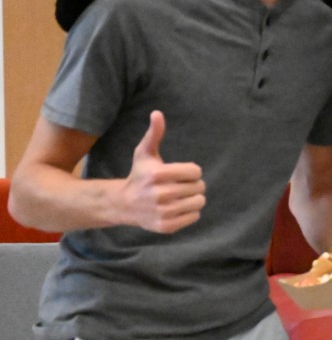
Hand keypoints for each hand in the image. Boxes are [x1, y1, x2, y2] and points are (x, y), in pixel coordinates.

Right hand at [120, 111, 205, 232]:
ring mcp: (163, 212)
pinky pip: (194, 216)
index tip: (181, 173)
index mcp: (157, 175)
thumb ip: (154, 134)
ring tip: (180, 196)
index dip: (191, 171)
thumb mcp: (144, 153)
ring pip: (199, 202)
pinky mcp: (166, 226)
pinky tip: (177, 207)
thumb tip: (157, 113)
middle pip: (199, 187)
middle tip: (179, 185)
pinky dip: (190, 212)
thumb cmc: (139, 176)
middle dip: (193, 185)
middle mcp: (160, 195)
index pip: (195, 172)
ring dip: (193, 198)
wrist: (123, 205)